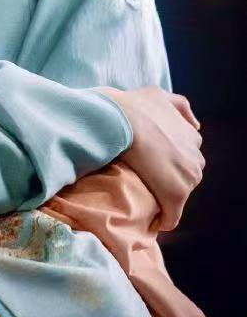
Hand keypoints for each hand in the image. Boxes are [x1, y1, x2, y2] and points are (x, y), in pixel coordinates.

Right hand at [93, 85, 204, 230]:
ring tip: (149, 196)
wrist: (118, 120)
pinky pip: (172, 215)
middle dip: (171, 176)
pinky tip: (155, 220)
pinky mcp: (175, 194)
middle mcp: (194, 155)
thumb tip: (197, 125)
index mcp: (191, 135)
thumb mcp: (158, 95)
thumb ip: (179, 105)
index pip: (187, 154)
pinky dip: (166, 219)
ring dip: (168, 196)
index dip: (170, 159)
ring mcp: (187, 175)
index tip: (154, 161)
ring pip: (181, 193)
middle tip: (149, 176)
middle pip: (186, 173)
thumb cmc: (132, 107)